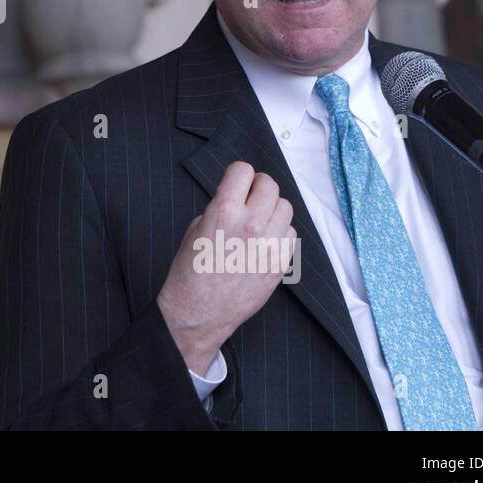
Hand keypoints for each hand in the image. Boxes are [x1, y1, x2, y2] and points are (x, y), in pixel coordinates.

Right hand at [156, 161, 296, 372]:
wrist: (198, 312)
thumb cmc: (191, 271)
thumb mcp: (197, 227)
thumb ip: (222, 206)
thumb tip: (241, 196)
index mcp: (224, 211)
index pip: (244, 170)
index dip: (238, 175)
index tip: (235, 183)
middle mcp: (251, 225)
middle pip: (270, 185)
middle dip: (257, 188)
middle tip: (248, 199)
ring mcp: (269, 246)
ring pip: (286, 207)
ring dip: (272, 209)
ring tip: (257, 222)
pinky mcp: (280, 263)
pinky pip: (291, 234)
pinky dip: (280, 233)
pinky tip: (264, 242)